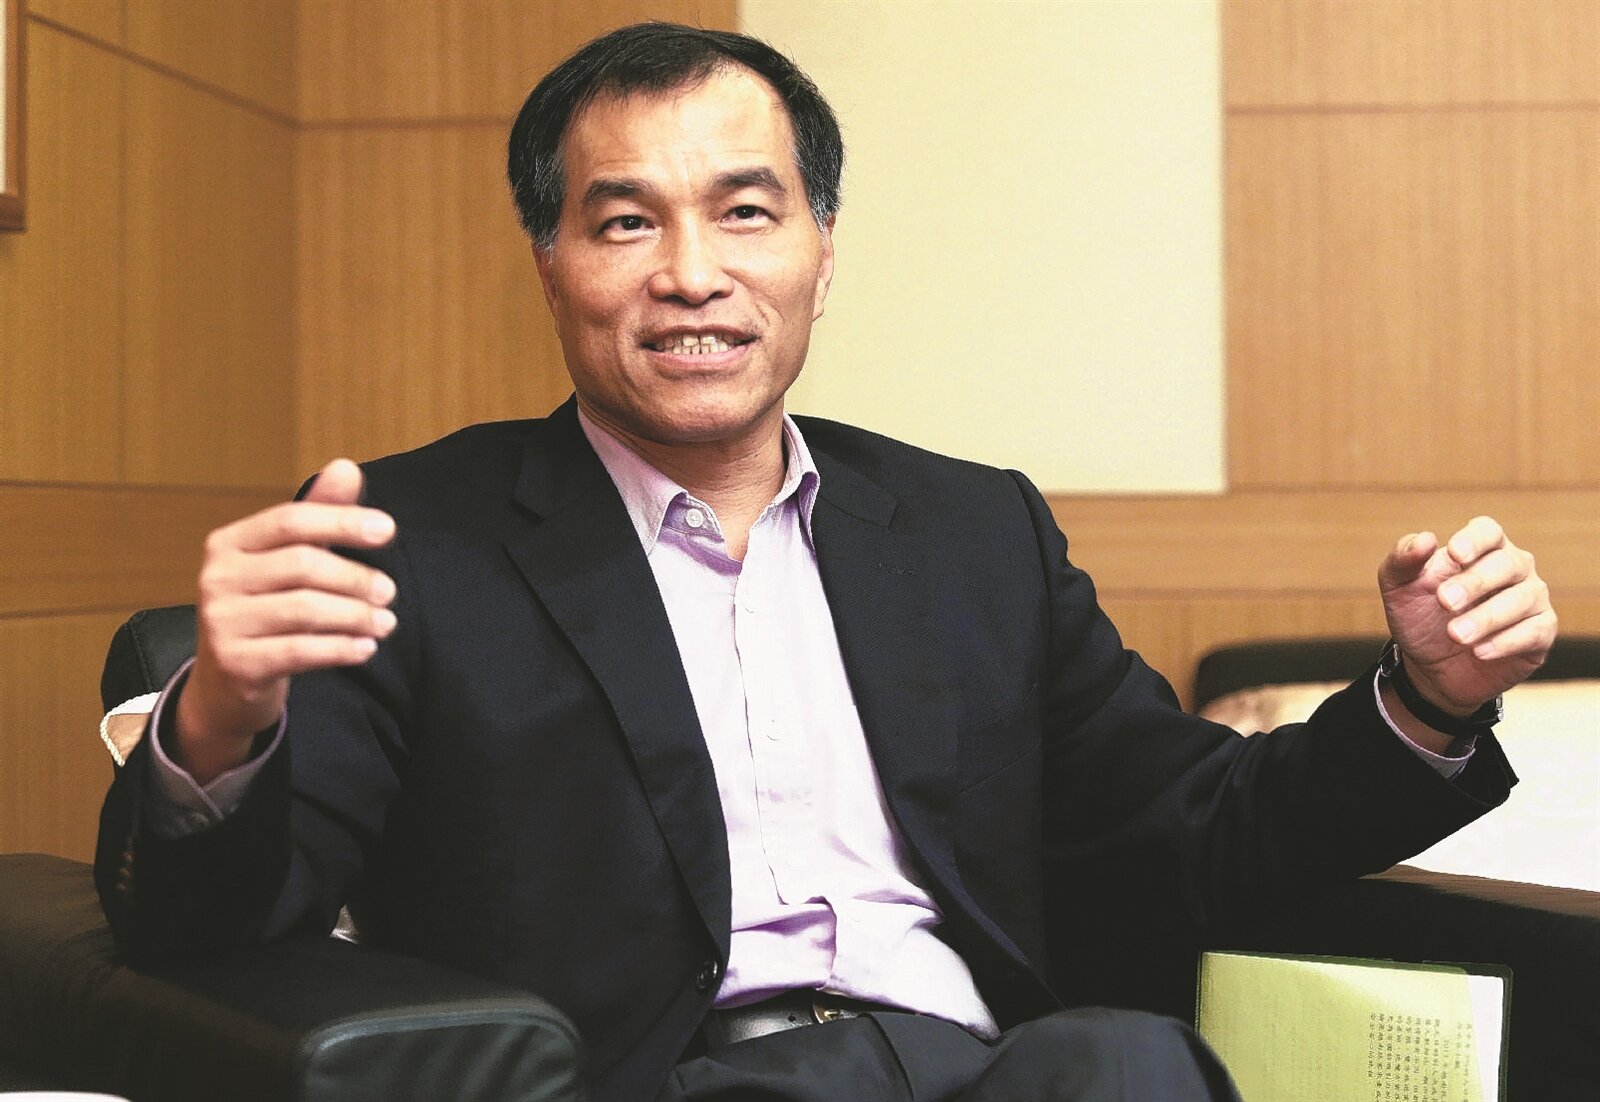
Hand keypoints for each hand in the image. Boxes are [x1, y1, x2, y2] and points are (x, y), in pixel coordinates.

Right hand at [174, 459, 397, 782]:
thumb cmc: (266, 607)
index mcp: (230, 542)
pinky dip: (340, 649)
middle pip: (301, 565)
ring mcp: (221, 621)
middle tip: (389, 592)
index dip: (341, 521)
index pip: (290, 520)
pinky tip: (365, 648)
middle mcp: (218, 577)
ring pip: (303, 610)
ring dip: (355, 616)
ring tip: (385, 622)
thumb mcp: (288, 558)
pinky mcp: (235, 663)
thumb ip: (318, 515)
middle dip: (354, 577)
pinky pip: (298, 651)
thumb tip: (346, 467)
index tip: (387, 529)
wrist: (228, 680)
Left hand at [1378, 516, 1556, 720]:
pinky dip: (1506, 642)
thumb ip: (1403, 560)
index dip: (1474, 540)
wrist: (1430, 667)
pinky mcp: (1540, 633)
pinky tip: (1479, 651)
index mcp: (1481, 549)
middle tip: (1445, 602)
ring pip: (1523, 598)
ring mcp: (1531, 599)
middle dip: (1475, 582)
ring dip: (1487, 617)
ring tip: (1455, 634)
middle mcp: (1514, 568)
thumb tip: (1424, 539)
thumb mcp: (1399, 588)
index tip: (1454, 554)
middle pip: (1507, 563)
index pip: (1488, 531)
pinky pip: (1536, 631)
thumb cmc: (1420, 616)